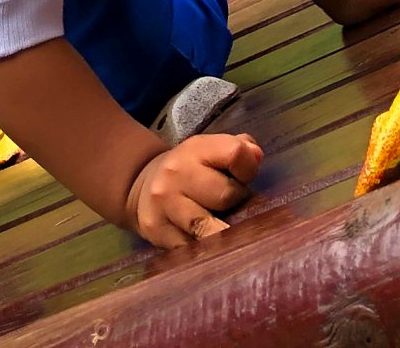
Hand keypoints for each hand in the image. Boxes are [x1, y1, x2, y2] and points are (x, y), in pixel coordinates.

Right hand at [124, 131, 261, 247]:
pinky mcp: (156, 232)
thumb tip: (257, 157)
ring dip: (223, 232)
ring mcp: (164, 205)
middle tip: (233, 206)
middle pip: (225, 195)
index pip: (235, 153)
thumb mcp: (212, 151)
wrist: (142, 186)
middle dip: (237, 203)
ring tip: (227, 230)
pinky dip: (205, 251)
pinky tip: (208, 244)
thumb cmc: (192, 169)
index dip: (249, 169)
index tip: (244, 178)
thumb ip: (241, 150)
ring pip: (207, 227)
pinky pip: (192, 249)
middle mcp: (176, 174)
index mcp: (196, 149)